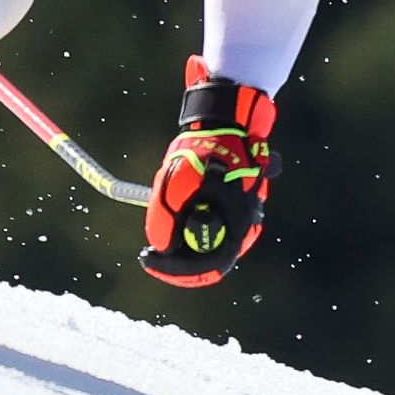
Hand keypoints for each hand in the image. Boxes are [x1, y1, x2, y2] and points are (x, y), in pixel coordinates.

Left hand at [138, 57, 279, 287]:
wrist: (224, 124)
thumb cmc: (204, 151)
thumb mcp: (175, 182)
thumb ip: (164, 218)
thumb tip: (161, 246)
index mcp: (238, 224)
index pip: (208, 266)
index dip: (175, 269)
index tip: (148, 260)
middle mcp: (245, 227)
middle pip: (208, 259)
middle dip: (178, 255)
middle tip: (152, 249)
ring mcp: (242, 219)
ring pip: (208, 245)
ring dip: (182, 238)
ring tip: (166, 216)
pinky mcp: (235, 210)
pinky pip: (210, 229)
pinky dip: (190, 224)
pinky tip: (181, 205)